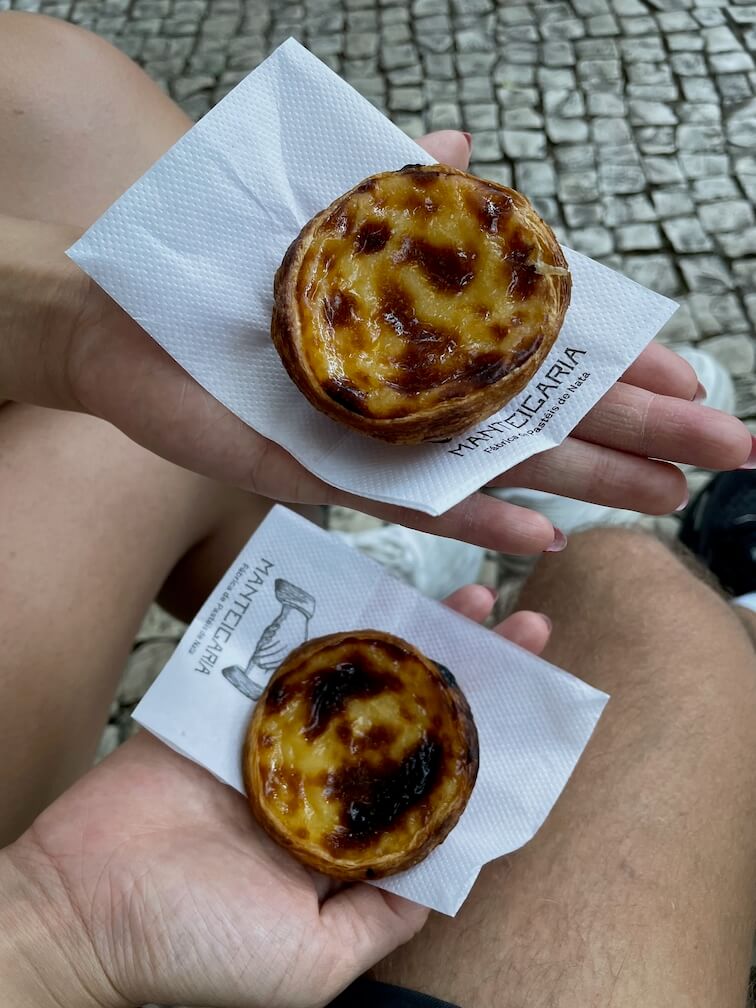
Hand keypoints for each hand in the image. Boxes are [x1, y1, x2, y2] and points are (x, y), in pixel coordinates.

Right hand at [0, 589, 549, 1007]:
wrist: (85, 913)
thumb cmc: (199, 952)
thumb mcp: (316, 961)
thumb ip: (387, 914)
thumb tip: (452, 872)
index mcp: (347, 839)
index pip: (432, 778)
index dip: (483, 735)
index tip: (533, 695)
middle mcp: (320, 781)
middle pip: (404, 712)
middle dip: (464, 668)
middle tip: (516, 622)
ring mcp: (275, 736)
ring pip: (353, 675)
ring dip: (407, 634)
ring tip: (464, 597)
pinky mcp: (228, 704)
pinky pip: (279, 656)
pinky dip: (318, 626)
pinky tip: (370, 594)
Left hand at [1, 132, 750, 555]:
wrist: (125, 318)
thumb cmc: (224, 263)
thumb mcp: (326, 206)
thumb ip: (401, 189)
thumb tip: (463, 147)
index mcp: (429, 328)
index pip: (550, 346)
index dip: (625, 363)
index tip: (697, 380)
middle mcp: (422, 390)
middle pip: (550, 412)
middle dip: (643, 430)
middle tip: (728, 453)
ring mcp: (384, 437)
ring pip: (506, 465)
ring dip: (590, 480)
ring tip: (666, 498)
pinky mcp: (332, 472)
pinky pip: (417, 502)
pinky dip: (482, 518)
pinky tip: (547, 535)